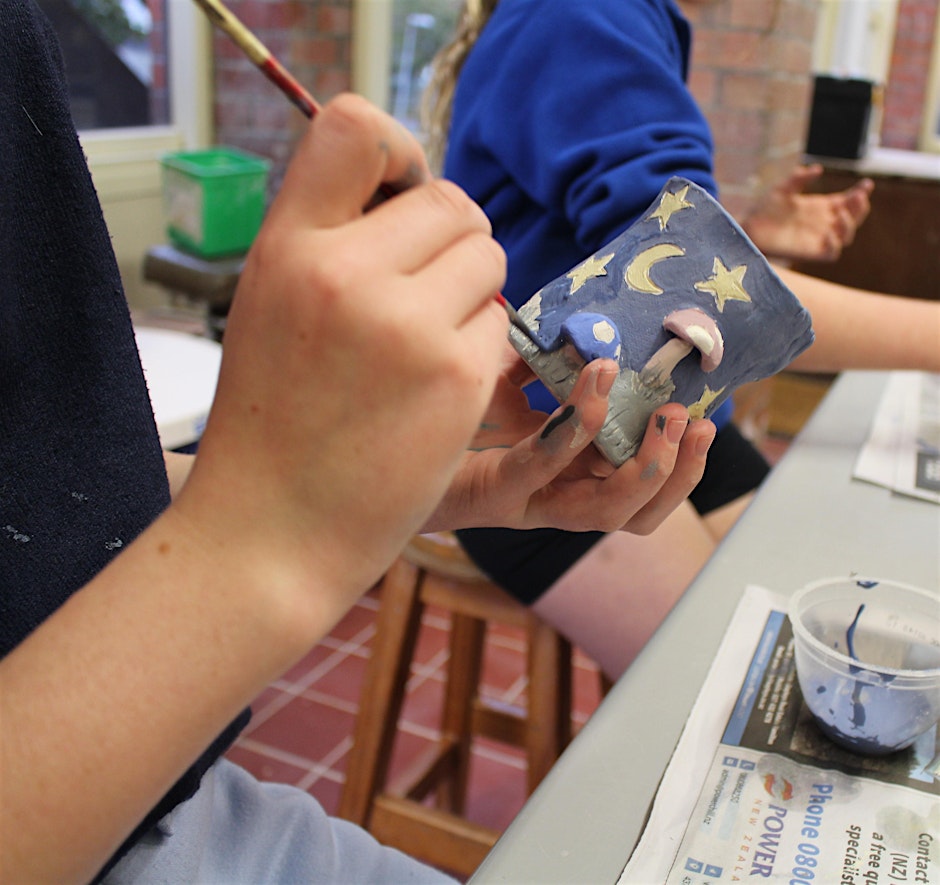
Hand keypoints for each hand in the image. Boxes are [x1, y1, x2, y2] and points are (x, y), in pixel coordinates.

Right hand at [178, 94, 507, 596]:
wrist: (271, 532)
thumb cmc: (269, 421)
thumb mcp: (270, 306)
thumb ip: (329, 240)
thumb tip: (411, 191)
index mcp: (287, 247)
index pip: (356, 126)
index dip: (396, 154)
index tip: (399, 199)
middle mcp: (345, 273)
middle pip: (453, 202)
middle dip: (451, 242)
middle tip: (423, 292)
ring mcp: (407, 327)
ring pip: (489, 260)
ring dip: (470, 297)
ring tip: (421, 347)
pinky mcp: (457, 379)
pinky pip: (500, 327)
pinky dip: (480, 352)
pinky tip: (435, 390)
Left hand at [424, 351, 715, 534]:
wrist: (368, 451)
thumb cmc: (438, 415)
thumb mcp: (500, 381)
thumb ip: (542, 361)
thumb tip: (586, 324)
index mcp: (563, 478)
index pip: (636, 490)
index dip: (679, 466)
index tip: (706, 417)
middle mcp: (550, 500)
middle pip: (633, 513)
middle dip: (676, 473)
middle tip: (695, 423)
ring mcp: (522, 503)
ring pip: (602, 512)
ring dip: (643, 467)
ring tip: (664, 418)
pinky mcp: (487, 492)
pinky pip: (540, 467)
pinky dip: (573, 428)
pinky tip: (590, 385)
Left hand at [743, 164, 873, 262]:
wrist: (747, 229)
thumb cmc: (763, 210)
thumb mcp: (782, 188)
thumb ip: (799, 178)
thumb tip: (817, 169)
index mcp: (821, 207)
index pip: (848, 200)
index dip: (860, 193)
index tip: (866, 184)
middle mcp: (823, 223)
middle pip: (853, 217)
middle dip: (860, 206)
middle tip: (857, 196)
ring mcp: (818, 238)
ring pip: (847, 235)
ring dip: (850, 224)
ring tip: (841, 213)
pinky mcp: (809, 252)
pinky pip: (831, 253)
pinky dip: (834, 244)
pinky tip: (829, 234)